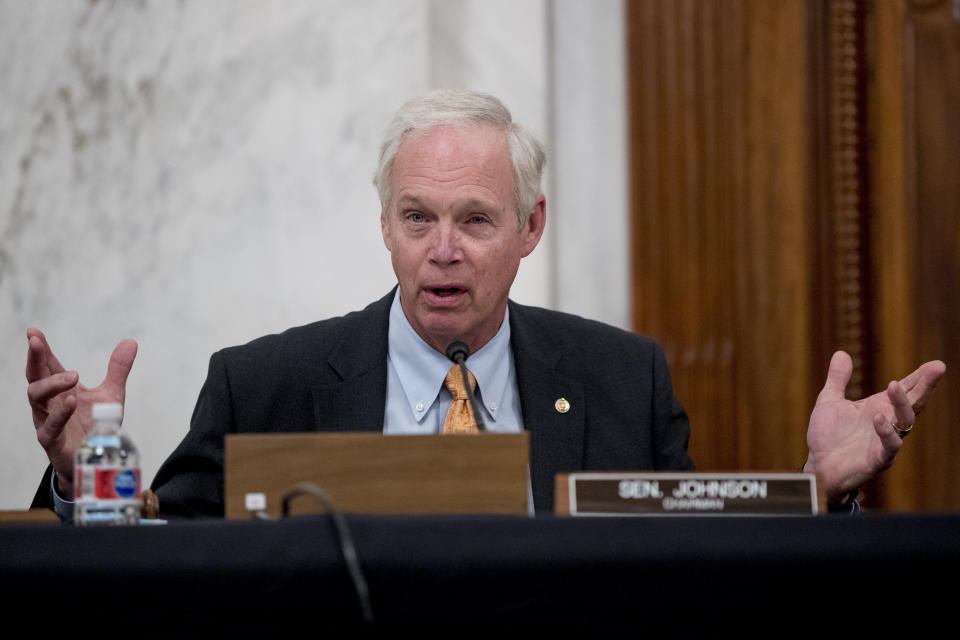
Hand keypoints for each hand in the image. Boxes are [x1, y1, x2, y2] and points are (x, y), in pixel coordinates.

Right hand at [25, 328, 137, 496]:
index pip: (47, 365)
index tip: (33, 332)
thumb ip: (118, 369)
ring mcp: (47, 421)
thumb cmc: (96, 425)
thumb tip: (130, 342)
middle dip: (34, 359)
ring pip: (36, 398)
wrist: (95, 460)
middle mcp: (49, 402)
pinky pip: (50, 426)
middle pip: (34, 377)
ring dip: (52, 384)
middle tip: (36, 343)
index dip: (40, 349)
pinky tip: (71, 401)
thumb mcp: (111, 394)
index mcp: (61, 389)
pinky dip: (60, 413)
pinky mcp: (52, 441)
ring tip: (73, 376)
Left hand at [804, 350, 944, 503]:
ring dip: (902, 403)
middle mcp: (888, 422)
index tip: (935, 365)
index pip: (905, 389)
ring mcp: (884, 440)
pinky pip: (890, 445)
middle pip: (914, 402)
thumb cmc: (827, 436)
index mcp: (879, 407)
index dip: (919, 377)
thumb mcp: (829, 401)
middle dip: (926, 385)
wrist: (819, 466)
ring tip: (893, 385)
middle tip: (937, 368)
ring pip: (905, 421)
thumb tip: (841, 352)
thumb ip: (838, 379)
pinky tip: (879, 417)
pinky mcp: (878, 459)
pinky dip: (886, 431)